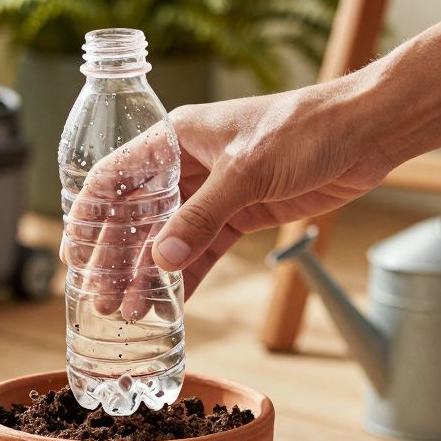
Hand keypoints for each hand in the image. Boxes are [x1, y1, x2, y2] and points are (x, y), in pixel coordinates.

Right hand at [63, 77, 393, 312]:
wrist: (365, 131)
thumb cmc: (305, 129)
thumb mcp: (247, 172)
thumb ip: (202, 217)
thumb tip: (163, 261)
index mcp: (176, 138)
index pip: (115, 177)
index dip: (90, 215)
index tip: (74, 255)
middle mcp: (188, 164)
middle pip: (138, 216)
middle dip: (118, 258)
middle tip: (104, 299)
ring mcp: (216, 191)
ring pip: (170, 239)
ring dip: (151, 274)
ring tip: (132, 311)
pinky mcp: (243, 212)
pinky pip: (205, 249)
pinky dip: (189, 276)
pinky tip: (172, 304)